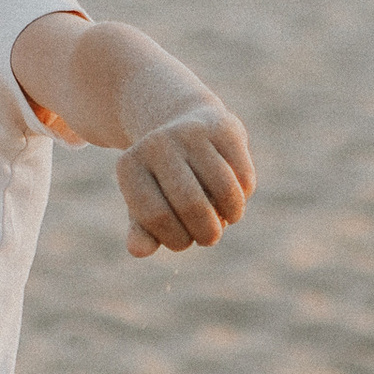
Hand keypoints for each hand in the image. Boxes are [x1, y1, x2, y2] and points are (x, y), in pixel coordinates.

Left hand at [115, 103, 253, 258]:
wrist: (181, 123)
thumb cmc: (162, 178)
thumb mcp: (146, 203)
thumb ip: (142, 230)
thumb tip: (139, 251)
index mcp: (130, 165)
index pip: (155, 216)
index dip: (175, 239)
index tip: (183, 241)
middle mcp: (158, 143)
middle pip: (191, 203)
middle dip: (206, 233)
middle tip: (208, 238)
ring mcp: (191, 132)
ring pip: (224, 190)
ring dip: (229, 217)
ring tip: (223, 220)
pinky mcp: (224, 129)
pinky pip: (244, 177)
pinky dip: (241, 198)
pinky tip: (232, 198)